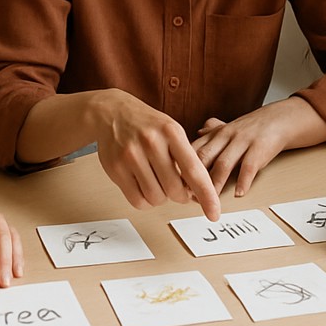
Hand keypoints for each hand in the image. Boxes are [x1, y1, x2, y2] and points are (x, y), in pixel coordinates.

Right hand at [92, 89, 220, 220]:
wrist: (112, 111)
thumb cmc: (147, 125)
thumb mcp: (171, 130)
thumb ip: (186, 157)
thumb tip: (199, 193)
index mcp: (171, 131)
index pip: (193, 170)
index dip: (206, 194)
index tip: (214, 213)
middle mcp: (151, 142)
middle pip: (174, 189)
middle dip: (180, 196)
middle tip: (178, 190)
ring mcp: (131, 155)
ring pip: (155, 197)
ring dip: (161, 197)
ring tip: (157, 182)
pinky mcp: (115, 168)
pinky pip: (137, 200)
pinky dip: (145, 201)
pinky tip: (144, 187)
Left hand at [192, 97, 325, 196]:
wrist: (281, 119)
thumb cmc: (253, 127)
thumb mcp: (230, 128)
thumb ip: (211, 133)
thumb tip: (194, 136)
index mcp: (217, 133)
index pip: (194, 149)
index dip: (182, 166)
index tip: (174, 183)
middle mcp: (227, 136)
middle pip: (204, 157)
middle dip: (194, 177)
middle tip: (186, 197)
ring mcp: (243, 141)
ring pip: (224, 163)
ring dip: (215, 184)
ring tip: (210, 201)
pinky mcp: (260, 148)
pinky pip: (250, 165)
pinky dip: (243, 180)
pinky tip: (239, 193)